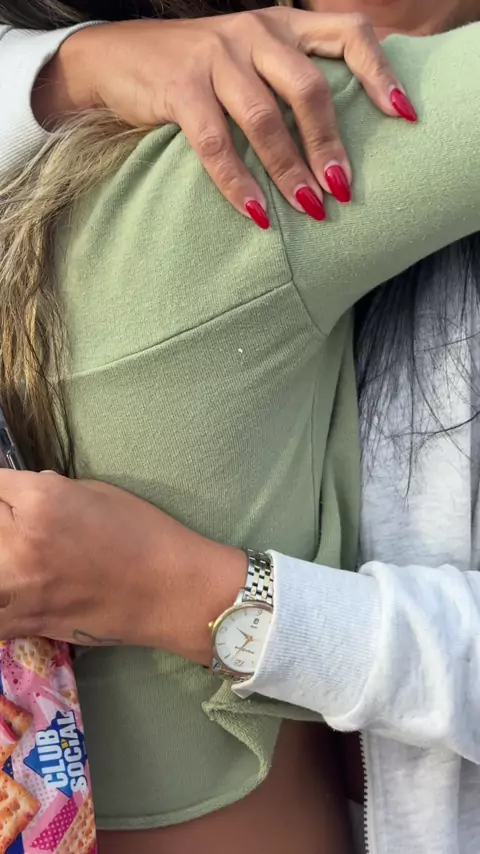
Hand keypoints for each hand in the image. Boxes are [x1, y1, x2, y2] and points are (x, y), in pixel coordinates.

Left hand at [0, 471, 244, 659]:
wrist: (172, 590)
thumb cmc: (143, 532)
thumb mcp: (95, 492)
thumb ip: (48, 490)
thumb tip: (20, 493)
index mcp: (40, 499)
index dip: (2, 490)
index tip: (11, 497)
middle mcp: (19, 540)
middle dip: (2, 518)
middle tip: (22, 527)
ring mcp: (18, 586)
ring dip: (1, 556)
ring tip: (18, 558)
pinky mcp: (23, 622)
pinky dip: (0, 601)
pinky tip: (13, 592)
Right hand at [32, 10, 412, 220]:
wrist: (117, 58)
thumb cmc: (195, 69)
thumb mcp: (248, 57)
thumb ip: (287, 79)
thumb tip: (334, 142)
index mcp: (281, 25)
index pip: (347, 32)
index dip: (380, 72)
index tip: (403, 117)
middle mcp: (254, 32)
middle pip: (309, 88)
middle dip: (330, 145)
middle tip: (344, 189)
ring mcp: (215, 57)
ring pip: (265, 119)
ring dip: (290, 170)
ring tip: (310, 208)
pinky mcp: (180, 87)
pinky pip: (216, 143)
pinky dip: (238, 183)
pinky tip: (256, 214)